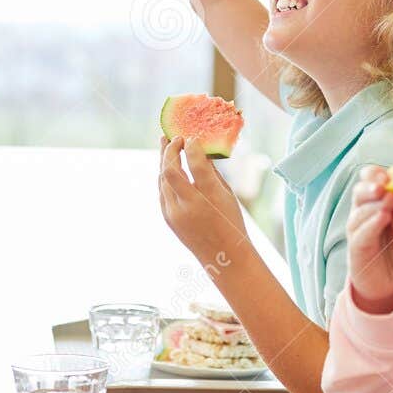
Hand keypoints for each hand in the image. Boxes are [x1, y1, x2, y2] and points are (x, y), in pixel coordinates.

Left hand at [158, 137, 247, 265]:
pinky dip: (164, 175)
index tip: (193, 136)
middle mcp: (188, 206)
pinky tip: (167, 165)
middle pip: (170, 170)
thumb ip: (211, 173)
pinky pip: (162, 191)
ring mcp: (174, 214)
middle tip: (174, 136)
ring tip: (166, 144)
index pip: (196, 165)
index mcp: (210, 199)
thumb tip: (200, 150)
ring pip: (162, 179)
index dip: (192, 147)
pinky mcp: (167, 218)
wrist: (223, 257)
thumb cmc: (231, 222)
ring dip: (163, 160)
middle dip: (170, 149)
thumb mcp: (227, 195)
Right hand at [346, 168, 392, 313]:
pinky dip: (370, 224)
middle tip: (385, 184)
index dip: (376, 174)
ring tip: (389, 203)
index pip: (372, 181)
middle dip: (371, 185)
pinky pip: (359, 233)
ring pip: (358, 211)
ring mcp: (358, 231)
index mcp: (380, 203)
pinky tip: (382, 218)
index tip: (390, 174)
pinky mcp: (356, 248)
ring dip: (373, 204)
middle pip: (360, 191)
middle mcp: (365, 213)